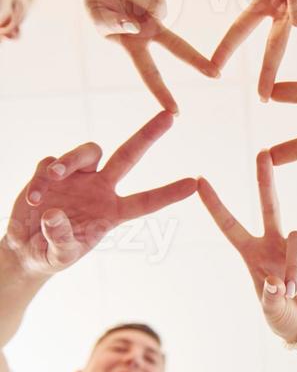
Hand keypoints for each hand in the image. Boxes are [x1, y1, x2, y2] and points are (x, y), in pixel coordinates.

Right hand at [2, 112, 196, 278]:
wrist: (26, 248)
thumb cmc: (52, 255)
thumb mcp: (59, 256)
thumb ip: (61, 238)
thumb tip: (55, 215)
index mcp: (112, 212)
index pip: (146, 201)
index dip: (169, 193)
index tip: (195, 183)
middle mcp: (100, 189)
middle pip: (129, 155)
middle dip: (149, 135)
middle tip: (171, 115)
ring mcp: (78, 177)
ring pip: (87, 152)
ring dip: (69, 162)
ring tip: (51, 180)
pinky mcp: (52, 171)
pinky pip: (51, 163)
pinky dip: (41, 178)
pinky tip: (32, 199)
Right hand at [86, 0, 218, 114]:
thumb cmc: (99, 6)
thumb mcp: (98, 19)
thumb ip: (112, 25)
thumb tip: (136, 25)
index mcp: (137, 45)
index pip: (151, 74)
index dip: (162, 92)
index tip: (175, 112)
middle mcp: (153, 30)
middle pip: (177, 46)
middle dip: (196, 61)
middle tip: (216, 76)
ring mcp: (160, 10)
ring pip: (154, 4)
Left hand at [198, 151, 296, 342]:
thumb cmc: (283, 316)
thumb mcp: (269, 312)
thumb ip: (269, 299)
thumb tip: (275, 280)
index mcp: (252, 254)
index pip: (230, 225)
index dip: (215, 204)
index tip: (199, 181)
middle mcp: (274, 243)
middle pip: (270, 204)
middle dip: (266, 178)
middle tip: (262, 152)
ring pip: (296, 235)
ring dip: (294, 264)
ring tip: (293, 286)